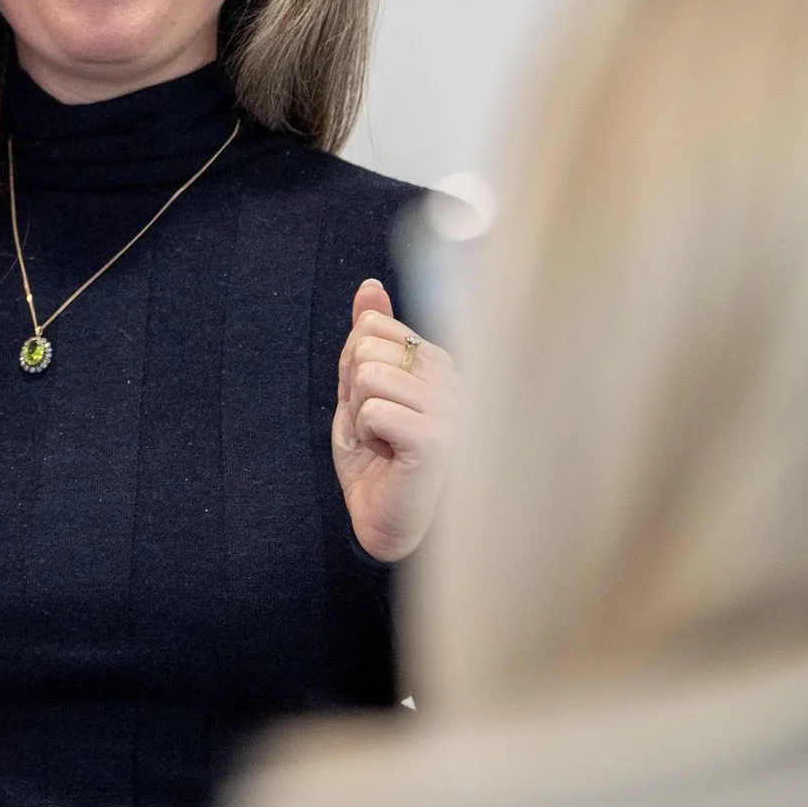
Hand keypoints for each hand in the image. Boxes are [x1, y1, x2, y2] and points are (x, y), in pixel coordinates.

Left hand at [331, 278, 457, 561]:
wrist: (384, 519)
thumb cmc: (379, 459)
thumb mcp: (362, 391)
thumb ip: (367, 341)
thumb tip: (370, 286)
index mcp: (439, 364)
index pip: (372, 328)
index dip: (353, 367)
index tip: (373, 404)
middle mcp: (454, 380)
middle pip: (367, 348)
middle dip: (354, 392)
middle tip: (377, 429)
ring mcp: (452, 408)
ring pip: (369, 376)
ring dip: (361, 415)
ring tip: (385, 442)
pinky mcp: (441, 438)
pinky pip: (374, 410)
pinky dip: (368, 435)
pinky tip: (391, 456)